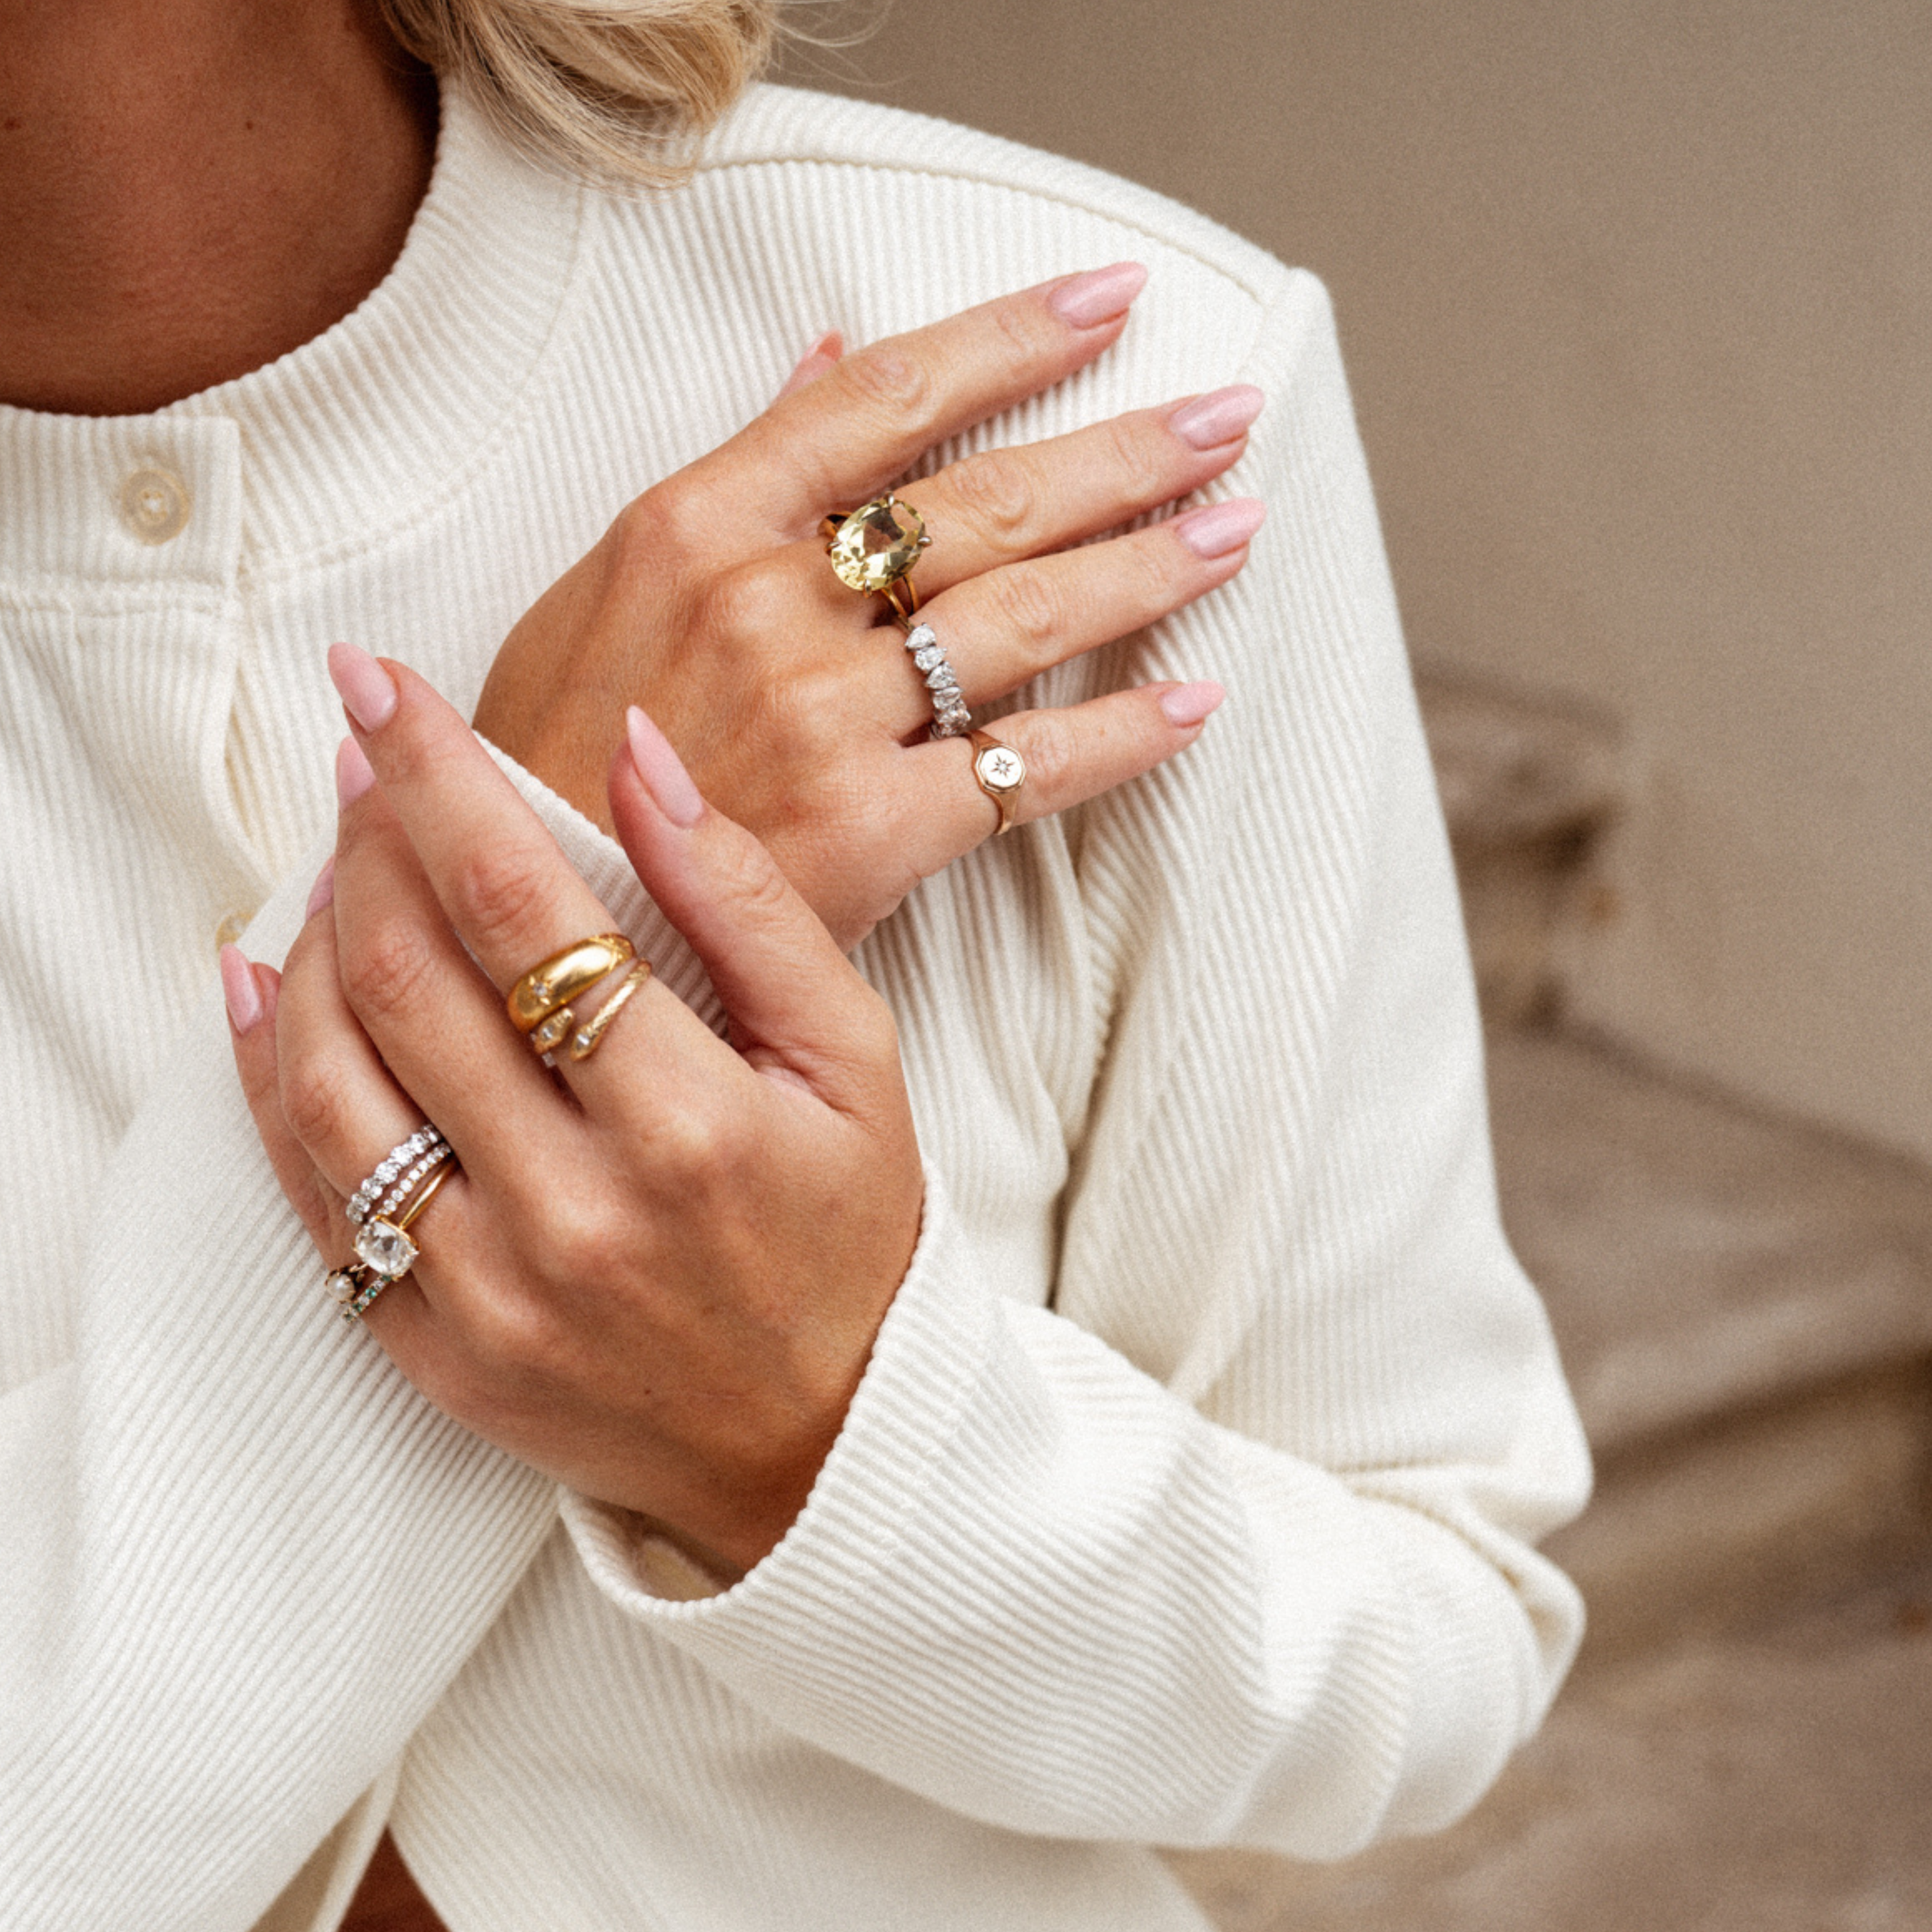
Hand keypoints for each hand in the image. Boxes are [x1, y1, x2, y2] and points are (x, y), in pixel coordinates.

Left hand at [224, 652, 923, 1575]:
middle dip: (367, 840)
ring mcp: (493, 1293)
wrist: (822, 1444)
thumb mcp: (855, 1060)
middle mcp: (577, 1212)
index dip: (440, 780)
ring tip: (330, 864)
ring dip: (310, 945)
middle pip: (412, 980)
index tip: (381, 687)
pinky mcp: (437, 1351)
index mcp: (693, 1126)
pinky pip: (318, 1199)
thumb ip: (753, 904)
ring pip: (336, 1083)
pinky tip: (260, 991)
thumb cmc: (852, 1234)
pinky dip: (266, 1081)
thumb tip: (643, 754)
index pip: (527, 911)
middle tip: (361, 764)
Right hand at [473, 262, 1263, 949]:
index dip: (1016, 339)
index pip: (889, 399)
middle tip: (1230, 419)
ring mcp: (824, 716)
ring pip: (1025, 618)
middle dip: (1126, 452)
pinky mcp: (869, 830)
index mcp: (698, 523)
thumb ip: (733, 471)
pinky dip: (1119, 735)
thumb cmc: (551, 753)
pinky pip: (1026, 768)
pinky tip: (1193, 703)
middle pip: (987, 501)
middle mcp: (770, 603)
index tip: (1112, 302)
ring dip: (1147, 567)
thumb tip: (825, 359)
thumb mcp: (607, 583)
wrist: (521, 919)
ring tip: (1234, 531)